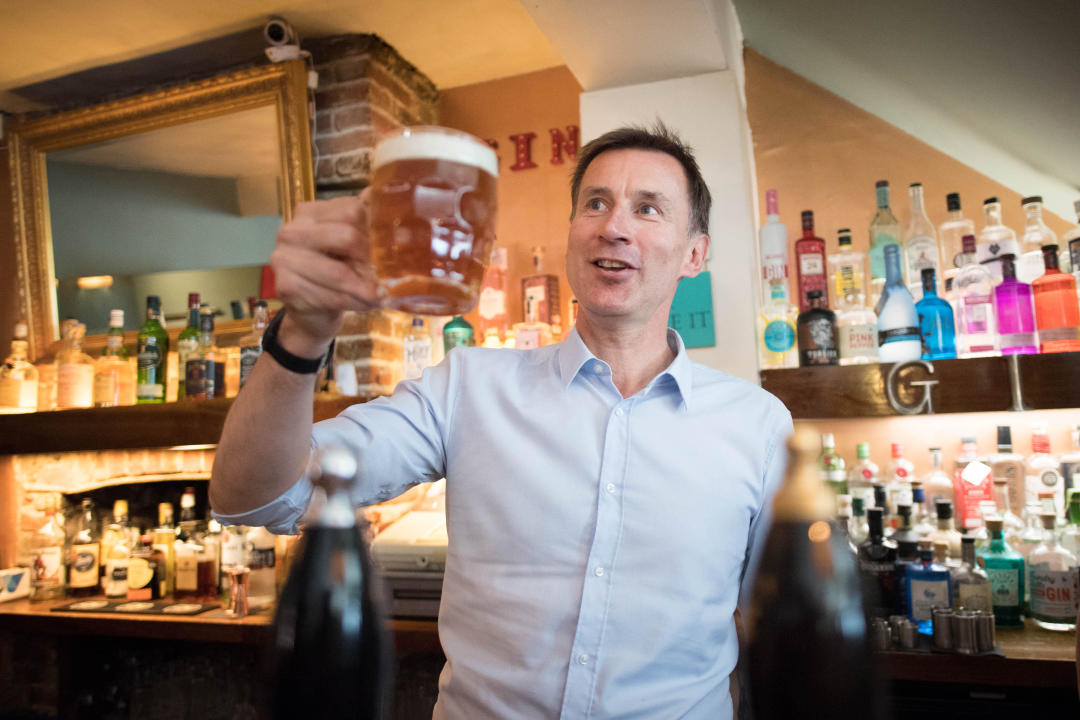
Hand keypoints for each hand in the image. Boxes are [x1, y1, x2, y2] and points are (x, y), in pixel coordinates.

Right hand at [270, 190, 378, 356]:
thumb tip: (378, 193)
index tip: (380, 252)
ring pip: (339, 272)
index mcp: (310, 212)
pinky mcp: (286, 286)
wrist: (312, 311)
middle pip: (347, 236)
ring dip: (365, 289)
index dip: (372, 234)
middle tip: (379, 276)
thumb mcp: (352, 245)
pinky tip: (363, 305)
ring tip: (378, 296)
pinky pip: (331, 295)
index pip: (352, 211)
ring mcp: (284, 257)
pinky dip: (354, 303)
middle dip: (368, 261)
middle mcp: (292, 230)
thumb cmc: (336, 272)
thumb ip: (365, 222)